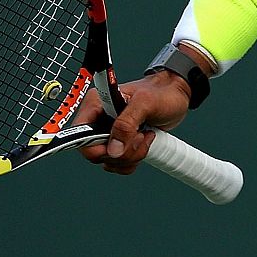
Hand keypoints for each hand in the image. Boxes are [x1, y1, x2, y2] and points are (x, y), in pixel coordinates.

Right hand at [76, 71, 191, 175]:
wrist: (176, 95)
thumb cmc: (162, 92)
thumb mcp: (145, 103)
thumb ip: (127, 124)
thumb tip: (113, 149)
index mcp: (96, 104)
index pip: (79, 135)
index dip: (95, 147)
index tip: (116, 146)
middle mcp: (98, 120)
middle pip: (95, 153)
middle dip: (121, 151)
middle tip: (140, 136)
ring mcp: (109, 133)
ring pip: (108, 161)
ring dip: (130, 155)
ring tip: (145, 136)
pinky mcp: (120, 143)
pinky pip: (118, 164)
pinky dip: (133, 160)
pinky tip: (144, 142)